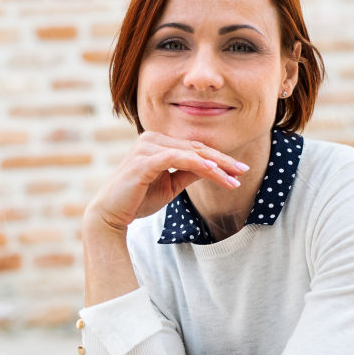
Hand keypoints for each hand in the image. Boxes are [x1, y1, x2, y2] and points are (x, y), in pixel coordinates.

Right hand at [84, 131, 248, 233]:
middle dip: (222, 161)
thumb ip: (189, 174)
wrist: (110, 215)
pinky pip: (174, 158)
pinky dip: (195, 163)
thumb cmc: (138, 200)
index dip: (219, 159)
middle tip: (243, 170)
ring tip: (232, 176)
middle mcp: (151, 139)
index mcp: (157, 143)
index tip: (240, 170)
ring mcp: (146, 148)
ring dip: (214, 165)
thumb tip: (213, 169)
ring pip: (189, 153)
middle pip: (195, 148)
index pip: (195, 149)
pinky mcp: (142, 161)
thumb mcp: (170, 186)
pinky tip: (212, 171)